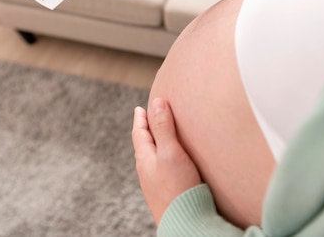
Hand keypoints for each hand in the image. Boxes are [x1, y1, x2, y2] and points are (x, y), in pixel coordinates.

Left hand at [132, 98, 201, 224]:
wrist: (184, 221)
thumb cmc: (177, 187)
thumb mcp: (171, 152)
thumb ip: (164, 127)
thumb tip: (156, 102)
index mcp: (145, 158)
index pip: (140, 133)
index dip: (141, 119)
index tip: (140, 109)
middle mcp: (147, 171)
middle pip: (144, 145)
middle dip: (146, 130)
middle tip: (148, 119)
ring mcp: (154, 183)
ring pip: (151, 158)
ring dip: (154, 144)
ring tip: (158, 138)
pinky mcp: (165, 192)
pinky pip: (160, 169)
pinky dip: (162, 158)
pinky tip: (170, 163)